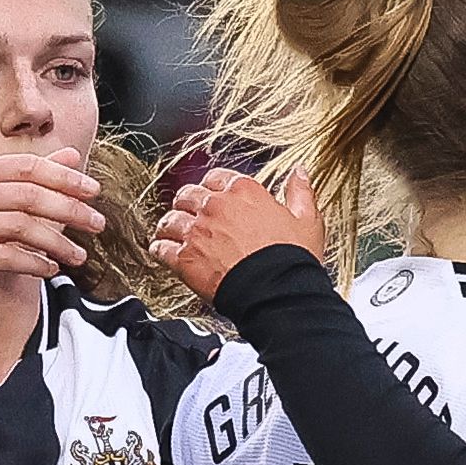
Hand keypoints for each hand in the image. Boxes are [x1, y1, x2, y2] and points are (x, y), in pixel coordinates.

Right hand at [0, 148, 107, 337]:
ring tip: (80, 256)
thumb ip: (31, 181)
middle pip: (26, 194)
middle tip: (98, 224)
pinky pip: (4, 256)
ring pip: (18, 226)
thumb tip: (71, 154)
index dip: (63, 177)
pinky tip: (51, 269)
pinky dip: (34, 262)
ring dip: (57, 241)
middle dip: (68, 209)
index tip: (94, 191)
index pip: (25, 167)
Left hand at [159, 161, 329, 305]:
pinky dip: (159, 249)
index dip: (213, 187)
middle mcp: (215, 206)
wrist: (277, 291)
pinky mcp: (184, 257)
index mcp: (243, 192)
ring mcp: (197, 231)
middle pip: (188, 195)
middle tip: (190, 214)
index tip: (214, 196)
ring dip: (170, 225)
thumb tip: (299, 173)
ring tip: (170, 232)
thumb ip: (300, 192)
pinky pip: (161, 248)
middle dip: (188, 204)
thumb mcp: (306, 220)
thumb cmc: (292, 259)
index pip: (216, 178)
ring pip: (170, 219)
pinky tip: (161, 252)